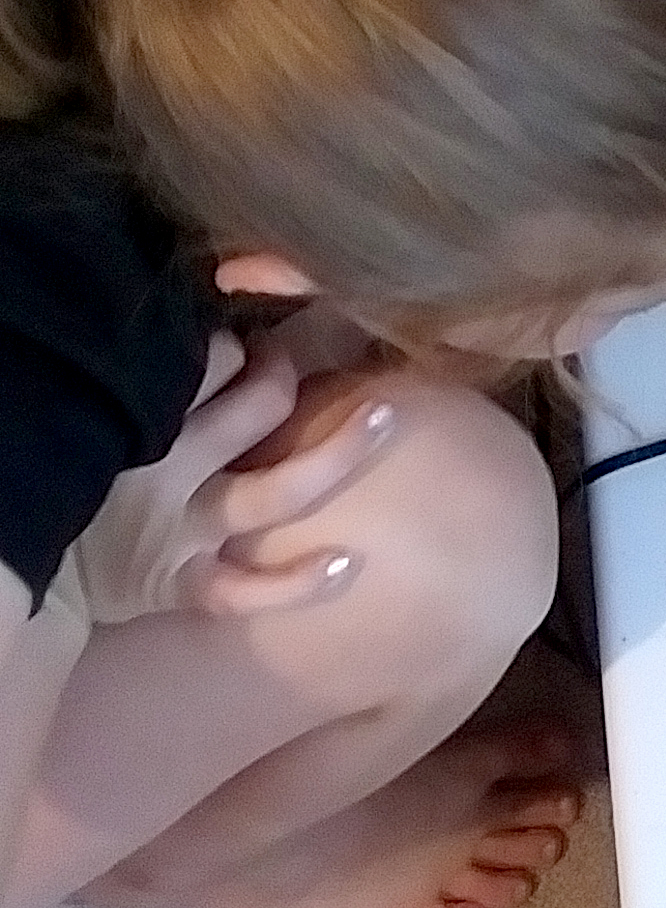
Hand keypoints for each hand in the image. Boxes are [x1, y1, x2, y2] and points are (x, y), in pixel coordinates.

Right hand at [61, 338, 395, 625]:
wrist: (16, 574)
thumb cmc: (62, 481)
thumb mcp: (86, 417)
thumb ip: (138, 378)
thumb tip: (193, 317)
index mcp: (141, 419)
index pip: (210, 360)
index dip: (236, 345)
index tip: (244, 339)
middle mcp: (170, 470)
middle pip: (258, 408)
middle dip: (287, 379)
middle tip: (291, 366)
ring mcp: (183, 528)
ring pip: (277, 489)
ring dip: (338, 453)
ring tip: (386, 415)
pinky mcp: (179, 584)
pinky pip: (244, 590)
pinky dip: (295, 583)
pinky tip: (345, 564)